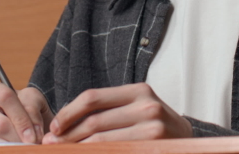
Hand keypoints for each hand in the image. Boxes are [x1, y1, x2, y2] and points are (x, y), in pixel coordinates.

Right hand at [0, 81, 50, 143]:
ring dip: (13, 146)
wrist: (18, 121)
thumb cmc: (25, 107)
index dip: (21, 118)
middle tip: (32, 144)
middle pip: (0, 124)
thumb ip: (32, 108)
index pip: (5, 97)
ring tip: (24, 145)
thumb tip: (32, 132)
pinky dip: (5, 150)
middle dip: (19, 136)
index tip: (34, 136)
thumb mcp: (33, 99)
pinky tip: (12, 148)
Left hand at [42, 83, 191, 143]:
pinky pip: (116, 152)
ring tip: (63, 152)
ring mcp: (153, 128)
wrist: (188, 142)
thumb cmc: (154, 125)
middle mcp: (147, 106)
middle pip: (95, 121)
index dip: (69, 112)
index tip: (54, 127)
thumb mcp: (136, 108)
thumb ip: (108, 110)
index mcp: (138, 91)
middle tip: (51, 145)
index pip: (93, 98)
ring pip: (102, 141)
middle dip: (68, 135)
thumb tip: (65, 122)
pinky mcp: (154, 146)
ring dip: (77, 149)